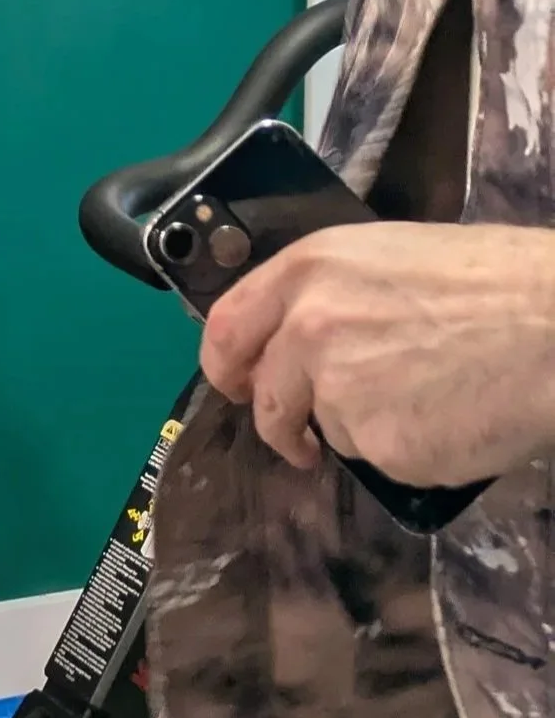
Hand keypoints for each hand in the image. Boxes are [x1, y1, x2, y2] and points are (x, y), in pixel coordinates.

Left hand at [201, 223, 554, 486]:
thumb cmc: (491, 281)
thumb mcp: (385, 258)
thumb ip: (327, 295)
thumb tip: (298, 335)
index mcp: (305, 272)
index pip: (225, 326)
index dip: (225, 364)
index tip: (238, 385)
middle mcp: (307, 330)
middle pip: (266, 398)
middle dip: (280, 425)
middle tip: (299, 438)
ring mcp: (340, 392)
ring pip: (332, 429)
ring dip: (365, 428)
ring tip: (428, 400)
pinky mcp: (382, 445)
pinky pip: (382, 459)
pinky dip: (411, 451)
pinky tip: (452, 421)